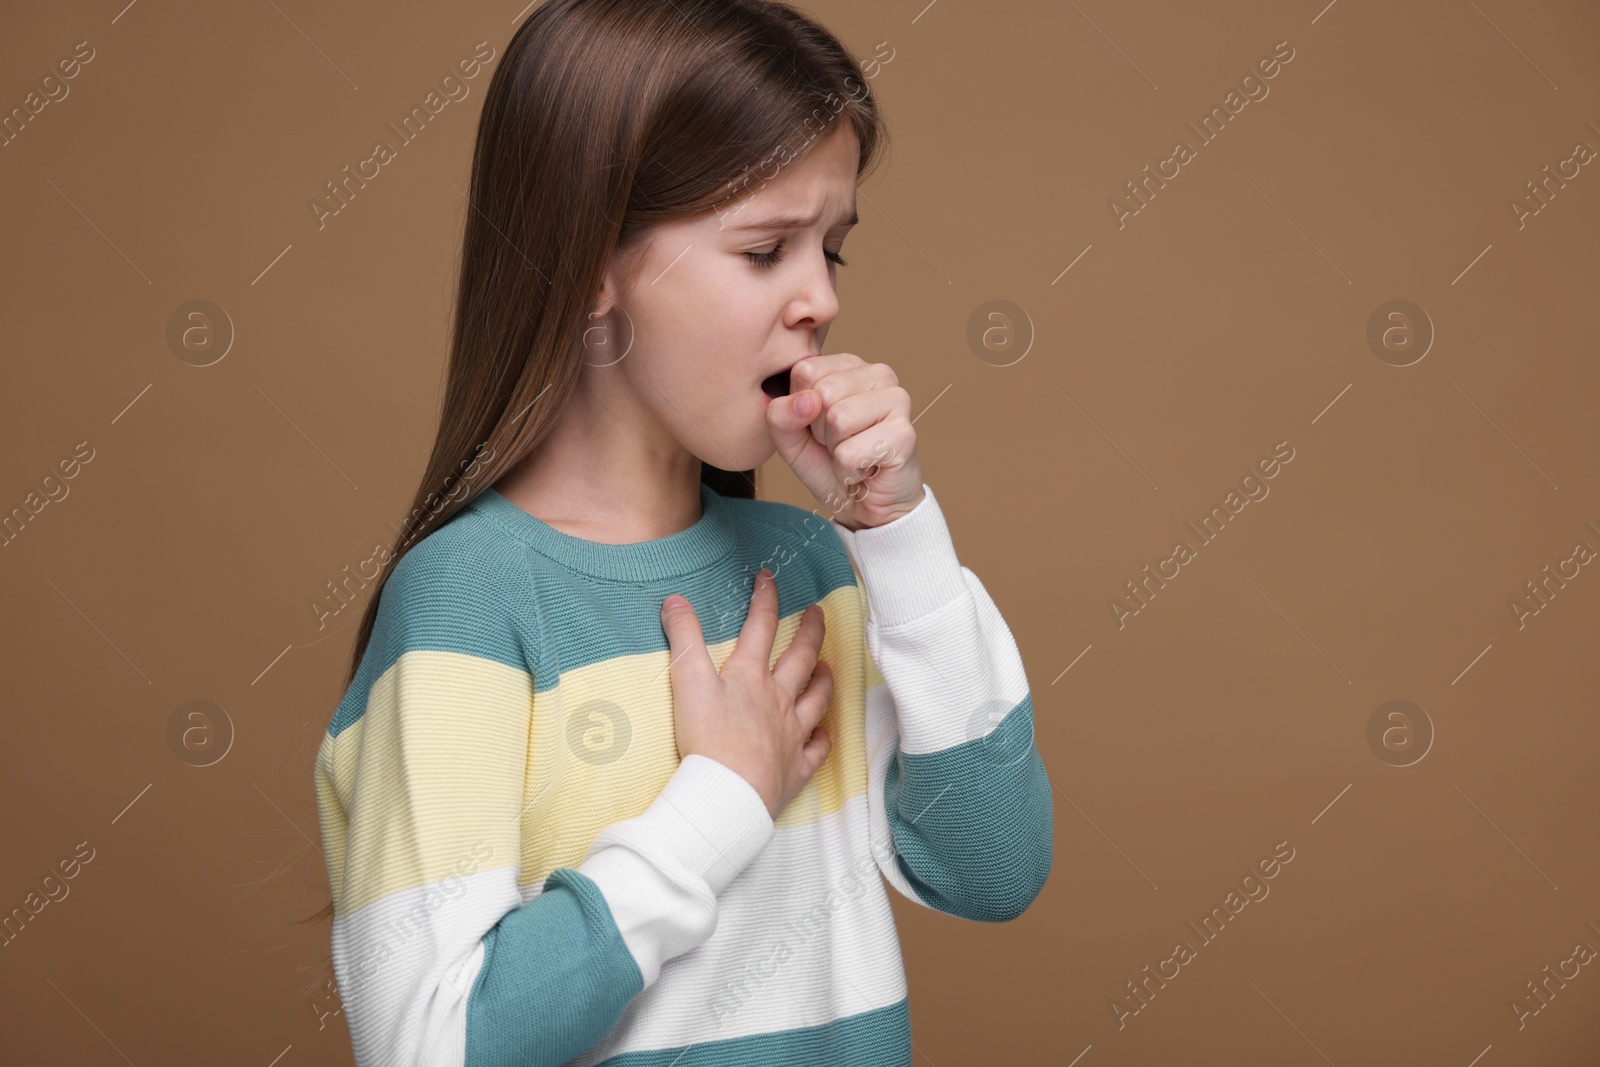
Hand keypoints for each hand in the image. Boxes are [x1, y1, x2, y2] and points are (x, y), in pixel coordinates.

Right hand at [660, 568, 833, 820]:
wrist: (727, 794)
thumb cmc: (707, 739)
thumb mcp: (686, 682)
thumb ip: (683, 639)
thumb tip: (675, 600)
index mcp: (750, 677)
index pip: (761, 627)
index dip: (765, 598)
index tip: (769, 577)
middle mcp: (778, 700)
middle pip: (800, 659)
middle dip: (810, 632)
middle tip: (818, 614)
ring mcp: (791, 735)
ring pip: (816, 701)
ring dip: (824, 680)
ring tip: (827, 667)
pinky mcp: (795, 768)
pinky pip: (816, 751)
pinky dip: (822, 739)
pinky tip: (823, 734)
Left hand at [764, 353, 925, 530]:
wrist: (865, 505)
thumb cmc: (830, 464)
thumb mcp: (791, 439)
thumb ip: (781, 416)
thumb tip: (805, 401)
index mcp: (848, 366)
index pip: (804, 370)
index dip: (801, 408)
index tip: (820, 425)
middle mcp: (877, 373)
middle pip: (821, 393)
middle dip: (820, 431)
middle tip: (839, 444)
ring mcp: (897, 399)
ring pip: (838, 419)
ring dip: (836, 451)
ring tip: (853, 455)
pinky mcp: (905, 433)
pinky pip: (851, 453)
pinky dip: (849, 471)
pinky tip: (866, 468)